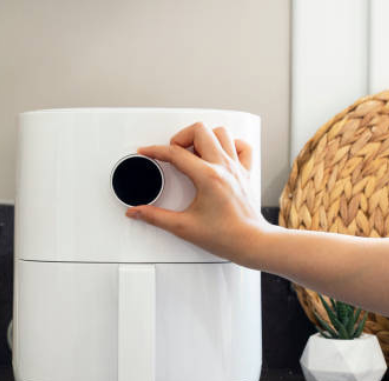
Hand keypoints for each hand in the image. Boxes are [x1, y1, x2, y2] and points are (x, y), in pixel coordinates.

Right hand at [126, 122, 272, 266]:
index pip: (176, 153)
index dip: (156, 150)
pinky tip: (218, 154)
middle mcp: (223, 167)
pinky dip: (229, 144)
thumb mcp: (183, 227)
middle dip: (180, 137)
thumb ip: (155, 217)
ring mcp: (236, 167)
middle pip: (200, 131)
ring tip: (193, 152)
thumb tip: (137, 211)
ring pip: (221, 133)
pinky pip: (241, 146)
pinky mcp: (245, 172)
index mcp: (207, 177)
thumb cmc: (225, 236)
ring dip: (203, 137)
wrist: (251, 243)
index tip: (147, 152)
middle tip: (172, 152)